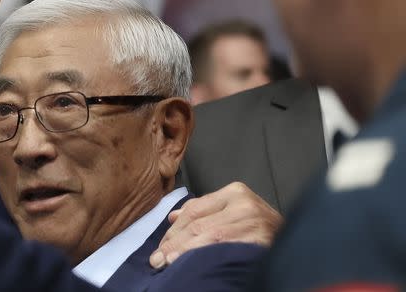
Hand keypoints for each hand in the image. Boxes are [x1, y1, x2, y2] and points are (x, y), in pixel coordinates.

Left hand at [149, 182, 282, 268]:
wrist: (299, 245)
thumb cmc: (262, 232)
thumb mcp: (234, 214)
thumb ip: (205, 212)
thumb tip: (172, 218)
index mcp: (235, 192)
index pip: (194, 210)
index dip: (173, 231)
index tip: (160, 248)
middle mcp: (244, 203)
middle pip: (198, 223)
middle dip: (174, 243)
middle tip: (158, 260)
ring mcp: (253, 221)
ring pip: (208, 237)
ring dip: (184, 252)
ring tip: (168, 263)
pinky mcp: (260, 239)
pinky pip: (225, 249)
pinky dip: (205, 257)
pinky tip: (193, 264)